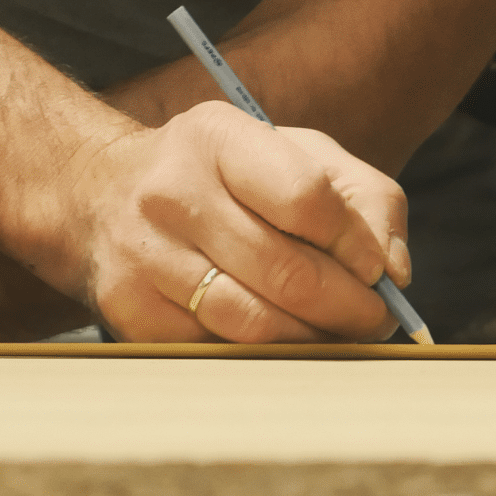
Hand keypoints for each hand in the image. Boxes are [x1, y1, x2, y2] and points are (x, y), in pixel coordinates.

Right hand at [66, 100, 411, 342]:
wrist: (100, 194)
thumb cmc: (223, 177)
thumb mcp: (294, 154)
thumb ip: (363, 198)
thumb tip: (395, 270)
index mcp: (218, 138)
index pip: (306, 198)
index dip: (355, 244)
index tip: (377, 269)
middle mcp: (172, 193)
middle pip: (286, 271)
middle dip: (348, 307)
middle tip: (374, 320)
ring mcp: (144, 255)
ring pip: (253, 323)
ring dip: (312, 340)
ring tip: (336, 335)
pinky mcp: (129, 310)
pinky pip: (217, 351)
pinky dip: (264, 356)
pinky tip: (281, 342)